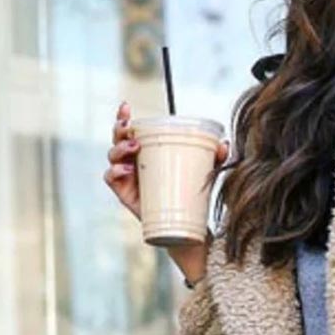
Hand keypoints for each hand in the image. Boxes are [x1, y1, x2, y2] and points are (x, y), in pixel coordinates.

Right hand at [103, 100, 228, 223]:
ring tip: (135, 148)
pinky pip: (110, 178)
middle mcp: (132, 161)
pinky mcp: (124, 193)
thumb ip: (214, 158)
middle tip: (130, 130)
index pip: (129, 130)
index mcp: (146, 151)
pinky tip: (127, 169)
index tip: (126, 107)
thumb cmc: (188, 194)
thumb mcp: (202, 173)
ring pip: (112, 156)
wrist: (183, 226)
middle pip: (116, 139)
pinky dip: (115, 171)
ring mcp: (126, 177)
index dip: (123, 117)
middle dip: (119, 130)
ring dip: (120, 148)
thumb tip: (224, 144)